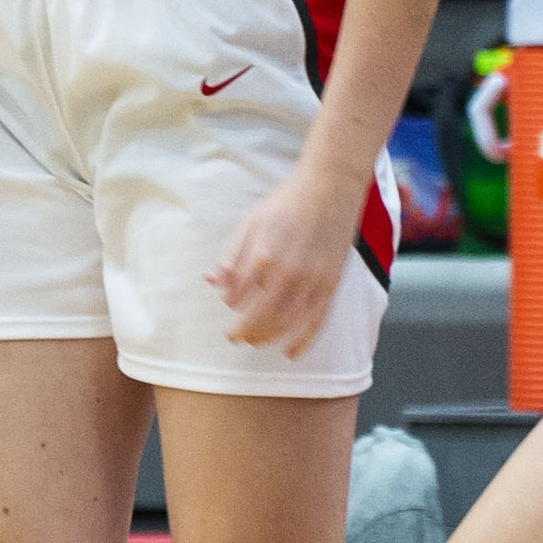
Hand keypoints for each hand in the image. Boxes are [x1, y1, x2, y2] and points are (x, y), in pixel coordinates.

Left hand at [209, 167, 361, 353]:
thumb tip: (212, 281)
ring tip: (255, 342)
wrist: (329, 189)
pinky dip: (302, 342)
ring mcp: (310, 282)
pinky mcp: (329, 286)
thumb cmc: (287, 203)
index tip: (230, 303)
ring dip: (266, 338)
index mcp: (262, 256)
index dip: (230, 302)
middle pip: (259, 317)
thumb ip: (232, 254)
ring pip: (284, 324)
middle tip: (233, 337)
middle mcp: (286, 274)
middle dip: (243, 332)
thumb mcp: (251, 222)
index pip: (237, 295)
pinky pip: (315, 323)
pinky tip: (290, 353)